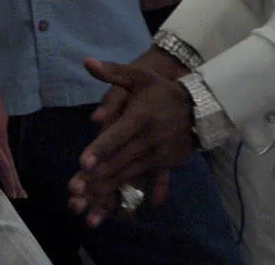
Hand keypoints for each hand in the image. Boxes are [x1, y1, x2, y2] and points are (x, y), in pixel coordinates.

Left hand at [0, 45, 26, 198]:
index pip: (2, 164)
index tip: (17, 195)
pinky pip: (4, 138)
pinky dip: (6, 152)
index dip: (9, 180)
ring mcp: (1, 122)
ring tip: (10, 178)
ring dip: (10, 165)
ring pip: (7, 149)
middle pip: (9, 159)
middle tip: (20, 195)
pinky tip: (1, 153)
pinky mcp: (0, 115)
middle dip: (13, 178)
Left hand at [67, 58, 194, 225]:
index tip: (83, 162)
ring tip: (87, 201)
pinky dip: (133, 195)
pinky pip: (146, 182)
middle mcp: (150, 138)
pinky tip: (123, 212)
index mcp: (141, 116)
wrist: (200, 107)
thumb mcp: (139, 76)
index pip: (117, 135)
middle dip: (96, 176)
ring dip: (108, 188)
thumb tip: (87, 62)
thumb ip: (112, 72)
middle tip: (75, 189)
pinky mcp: (166, 164)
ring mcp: (159, 154)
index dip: (100, 149)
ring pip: (129, 174)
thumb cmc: (162, 90)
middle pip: (120, 160)